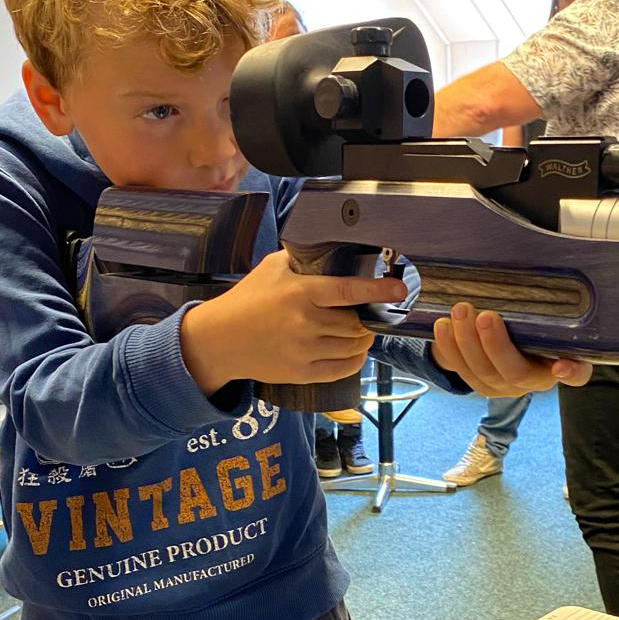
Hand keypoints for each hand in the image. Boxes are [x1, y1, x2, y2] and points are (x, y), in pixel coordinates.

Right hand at [180, 250, 407, 393]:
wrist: (219, 340)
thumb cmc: (248, 299)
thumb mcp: (272, 268)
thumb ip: (303, 259)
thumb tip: (334, 246)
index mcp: (300, 293)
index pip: (348, 291)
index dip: (378, 290)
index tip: (399, 288)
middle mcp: (304, 323)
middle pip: (356, 323)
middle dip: (367, 318)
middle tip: (369, 312)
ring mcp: (304, 351)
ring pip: (353, 347)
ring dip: (363, 338)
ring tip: (360, 329)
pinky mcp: (301, 373)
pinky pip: (343, 369)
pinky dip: (355, 359)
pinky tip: (353, 349)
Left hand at [432, 302, 591, 396]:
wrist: (506, 331)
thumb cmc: (534, 314)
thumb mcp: (546, 307)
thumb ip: (549, 295)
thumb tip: (542, 258)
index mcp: (564, 360)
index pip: (578, 373)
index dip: (572, 371)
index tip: (561, 364)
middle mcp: (536, 378)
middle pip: (516, 373)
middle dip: (496, 346)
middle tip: (485, 316)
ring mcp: (507, 385)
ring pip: (484, 375)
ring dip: (467, 343)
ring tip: (459, 311)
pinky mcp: (482, 384)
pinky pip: (463, 372)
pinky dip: (450, 349)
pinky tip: (443, 326)